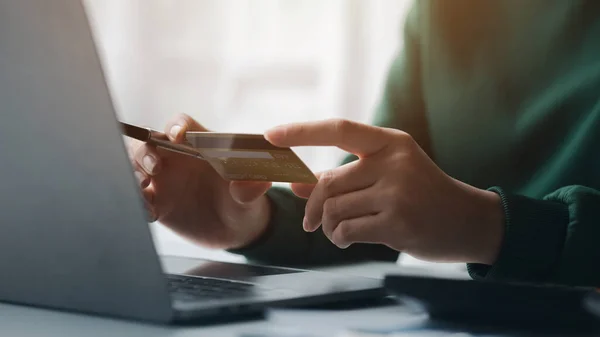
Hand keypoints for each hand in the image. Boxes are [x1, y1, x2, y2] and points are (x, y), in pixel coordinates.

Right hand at [126, 114, 271, 248]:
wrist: (234, 231)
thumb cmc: (243, 203)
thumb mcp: (250, 198)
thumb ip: (250, 189)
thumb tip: (259, 183)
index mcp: (200, 147)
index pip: (182, 125)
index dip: (176, 126)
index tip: (177, 137)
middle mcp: (177, 158)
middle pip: (148, 141)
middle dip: (145, 151)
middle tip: (154, 169)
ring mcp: (163, 179)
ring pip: (135, 165)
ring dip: (134, 175)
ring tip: (146, 192)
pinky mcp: (156, 200)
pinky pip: (137, 196)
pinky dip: (139, 202)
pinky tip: (152, 214)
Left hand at [265, 119, 503, 263]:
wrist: (468, 221)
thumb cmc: (423, 195)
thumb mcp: (389, 175)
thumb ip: (346, 178)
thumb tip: (298, 185)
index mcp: (390, 142)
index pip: (338, 129)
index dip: (300, 131)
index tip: (269, 135)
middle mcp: (393, 162)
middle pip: (328, 182)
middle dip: (314, 207)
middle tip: (311, 222)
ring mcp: (397, 192)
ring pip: (334, 209)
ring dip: (328, 226)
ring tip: (337, 232)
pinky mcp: (397, 222)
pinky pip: (346, 230)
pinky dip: (339, 238)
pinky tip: (347, 239)